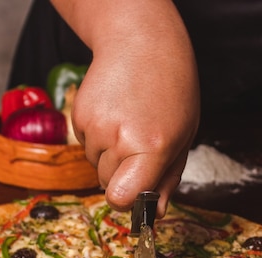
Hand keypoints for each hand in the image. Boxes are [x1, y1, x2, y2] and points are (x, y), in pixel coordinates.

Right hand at [53, 0, 199, 216]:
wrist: (140, 42)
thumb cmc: (170, 89)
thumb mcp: (183, 136)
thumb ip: (169, 178)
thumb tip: (157, 213)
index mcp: (152, 146)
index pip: (122, 197)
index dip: (127, 202)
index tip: (136, 195)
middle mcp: (120, 138)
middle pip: (108, 185)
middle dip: (122, 174)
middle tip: (139, 144)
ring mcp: (95, 126)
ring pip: (96, 165)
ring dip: (109, 154)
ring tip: (127, 121)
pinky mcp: (78, 115)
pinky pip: (85, 145)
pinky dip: (97, 137)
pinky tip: (113, 112)